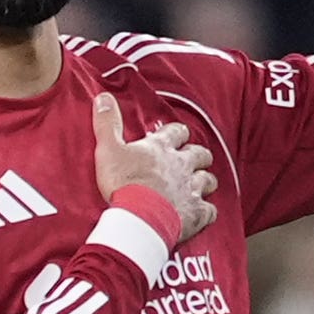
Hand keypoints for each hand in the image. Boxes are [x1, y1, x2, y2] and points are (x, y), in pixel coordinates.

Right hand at [93, 93, 218, 240]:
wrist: (139, 216)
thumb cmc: (123, 182)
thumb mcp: (108, 149)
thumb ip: (107, 123)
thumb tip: (103, 97)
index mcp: (161, 148)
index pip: (176, 132)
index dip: (177, 132)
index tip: (177, 134)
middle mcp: (181, 165)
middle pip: (199, 155)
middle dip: (199, 155)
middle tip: (196, 159)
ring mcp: (191, 189)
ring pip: (208, 180)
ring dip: (206, 181)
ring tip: (202, 184)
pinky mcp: (196, 212)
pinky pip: (210, 211)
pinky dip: (207, 212)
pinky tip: (203, 213)